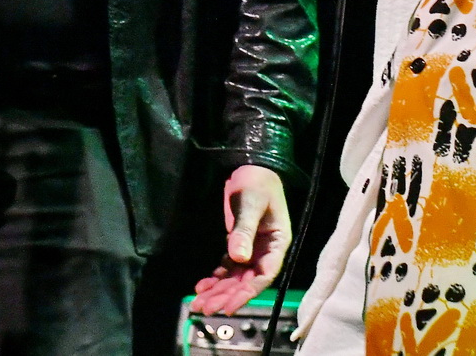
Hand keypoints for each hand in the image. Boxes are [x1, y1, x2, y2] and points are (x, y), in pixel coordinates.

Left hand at [191, 164, 291, 314]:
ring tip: (199, 303)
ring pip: (235, 278)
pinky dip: (215, 278)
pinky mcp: (238, 245)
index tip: (230, 305)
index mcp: (277, 243)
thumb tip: (238, 257)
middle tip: (206, 308)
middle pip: (247, 280)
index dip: (248, 292)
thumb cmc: (257, 182)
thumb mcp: (251, 203)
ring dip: (218, 291)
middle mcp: (265, 251)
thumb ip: (244, 230)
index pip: (264, 274)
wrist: (250, 166)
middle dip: (226, 296)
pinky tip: (201, 287)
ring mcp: (251, 249)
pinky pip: (227, 268)